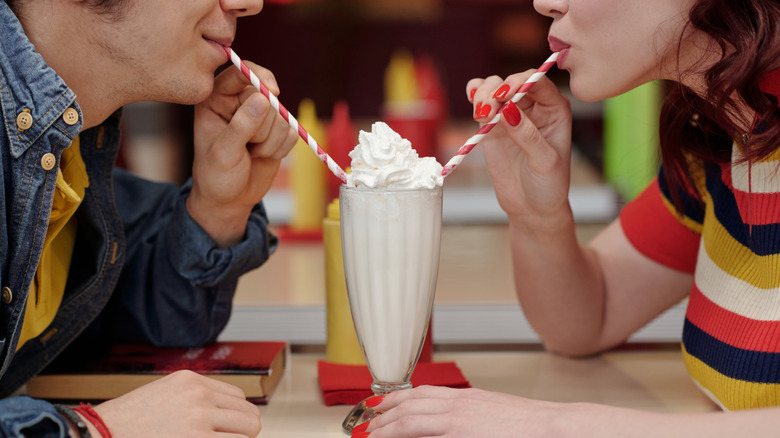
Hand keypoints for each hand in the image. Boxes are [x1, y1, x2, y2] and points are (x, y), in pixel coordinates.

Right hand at [92, 370, 261, 437]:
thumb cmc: (126, 424)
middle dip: (243, 432)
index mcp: (190, 381)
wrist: (99, 436)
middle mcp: (198, 396)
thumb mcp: (162, 395)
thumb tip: (224, 413)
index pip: (237, 396)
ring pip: (249, 431)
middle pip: (249, 414)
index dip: (234, 417)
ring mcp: (199, 419)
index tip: (226, 430)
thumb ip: (192, 399)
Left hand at [188, 61, 297, 246]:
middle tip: (247, 145)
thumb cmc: (216, 176)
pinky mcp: (278, 131)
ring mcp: (260, 116)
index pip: (240, 72)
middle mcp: (239, 102)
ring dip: (271, 141)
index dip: (258, 76)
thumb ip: (242, 125)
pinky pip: (292, 131)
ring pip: (282, 116)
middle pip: (268, 95)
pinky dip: (281, 148)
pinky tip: (264, 156)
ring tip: (252, 153)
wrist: (229, 201)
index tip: (272, 90)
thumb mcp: (223, 152)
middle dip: (263, 126)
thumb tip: (264, 98)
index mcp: (216, 99)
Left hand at [362, 385, 563, 437]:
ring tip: (370, 434)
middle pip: (410, 403)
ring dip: (386, 426)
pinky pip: (423, 432)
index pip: (421, 393)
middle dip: (384, 413)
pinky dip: (404, 435)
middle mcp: (459, 403)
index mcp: (466, 398)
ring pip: (410, 418)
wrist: (554, 427)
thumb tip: (452, 424)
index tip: (380, 405)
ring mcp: (459, 418)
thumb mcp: (492, 414)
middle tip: (366, 422)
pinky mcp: (462, 432)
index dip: (396, 399)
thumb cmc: (529, 426)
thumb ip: (469, 417)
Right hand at [467, 71, 572, 228]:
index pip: (537, 82)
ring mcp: (511, 113)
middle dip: (497, 91)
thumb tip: (508, 110)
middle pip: (512, 81)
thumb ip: (528, 135)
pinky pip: (481, 101)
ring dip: (483, 94)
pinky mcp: (492, 125)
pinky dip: (474, 95)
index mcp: (555, 109)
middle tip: (487, 111)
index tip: (504, 95)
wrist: (532, 208)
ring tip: (480, 115)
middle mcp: (534, 106)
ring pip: (494, 87)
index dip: (519, 82)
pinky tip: (472, 102)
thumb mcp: (544, 162)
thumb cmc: (549, 186)